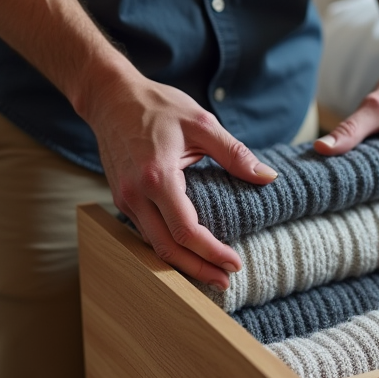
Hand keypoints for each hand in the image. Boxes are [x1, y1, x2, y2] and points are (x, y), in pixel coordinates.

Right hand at [79, 68, 277, 288]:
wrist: (110, 97)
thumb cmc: (158, 106)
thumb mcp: (202, 123)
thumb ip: (235, 153)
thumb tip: (268, 177)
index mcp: (157, 177)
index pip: (186, 230)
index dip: (212, 252)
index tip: (235, 262)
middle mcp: (135, 194)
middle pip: (167, 248)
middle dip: (198, 269)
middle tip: (226, 281)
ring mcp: (125, 199)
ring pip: (153, 245)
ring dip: (181, 264)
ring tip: (210, 273)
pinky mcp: (122, 198)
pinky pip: (145, 232)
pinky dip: (167, 247)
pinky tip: (187, 252)